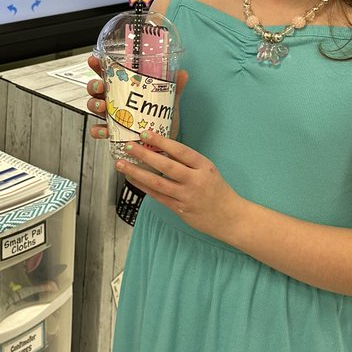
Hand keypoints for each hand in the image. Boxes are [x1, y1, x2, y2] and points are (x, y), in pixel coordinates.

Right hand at [87, 62, 188, 140]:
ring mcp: (111, 116)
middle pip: (95, 88)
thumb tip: (183, 74)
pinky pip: (98, 130)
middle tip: (100, 86)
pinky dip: (98, 130)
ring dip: (94, 104)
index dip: (98, 66)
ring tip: (103, 107)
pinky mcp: (112, 133)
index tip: (95, 60)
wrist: (163, 146)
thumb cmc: (161, 121)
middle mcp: (114, 100)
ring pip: (93, 106)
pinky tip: (105, 130)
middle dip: (94, 85)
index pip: (108, 73)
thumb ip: (175, 88)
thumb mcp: (169, 102)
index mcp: (124, 88)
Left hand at [117, 131, 239, 234]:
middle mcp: (195, 180)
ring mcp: (187, 196)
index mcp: (203, 166)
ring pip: (158, 182)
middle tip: (127, 146)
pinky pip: (158, 196)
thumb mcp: (207, 170)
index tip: (145, 133)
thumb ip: (187, 161)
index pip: (180, 151)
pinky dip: (143, 187)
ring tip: (121, 164)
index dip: (161, 141)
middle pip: (166, 165)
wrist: (230, 217)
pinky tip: (132, 178)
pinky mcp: (180, 209)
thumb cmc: (217, 190)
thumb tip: (160, 148)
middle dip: (145, 155)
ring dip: (137, 172)